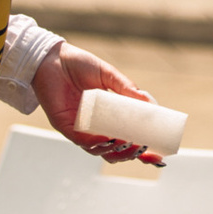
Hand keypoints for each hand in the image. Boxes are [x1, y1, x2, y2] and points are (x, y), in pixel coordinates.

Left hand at [32, 42, 163, 166]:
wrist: (53, 57)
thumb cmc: (79, 65)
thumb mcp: (108, 75)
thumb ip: (128, 89)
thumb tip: (150, 102)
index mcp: (106, 117)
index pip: (127, 140)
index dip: (142, 151)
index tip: (159, 156)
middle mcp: (94, 127)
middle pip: (114, 152)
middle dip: (131, 155)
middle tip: (144, 148)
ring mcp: (79, 128)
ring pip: (99, 151)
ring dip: (115, 151)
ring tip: (129, 143)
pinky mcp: (65, 126)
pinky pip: (81, 141)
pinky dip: (96, 143)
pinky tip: (108, 139)